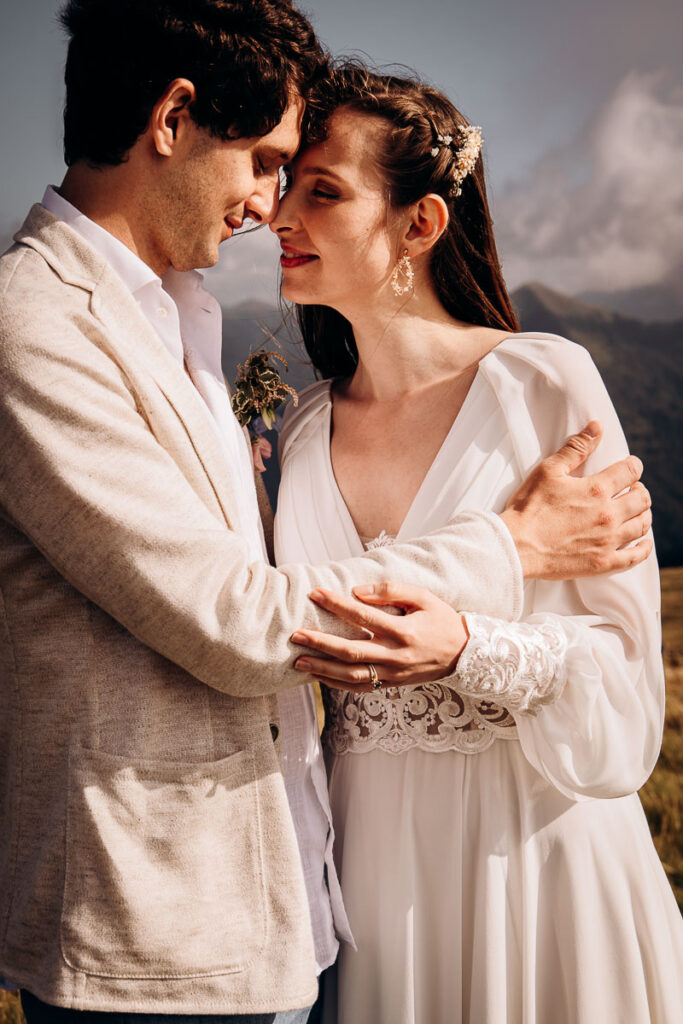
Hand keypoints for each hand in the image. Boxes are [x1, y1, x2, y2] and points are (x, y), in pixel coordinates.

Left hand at [291, 584, 467, 690]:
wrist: (463, 653)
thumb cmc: (441, 620)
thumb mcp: (423, 597)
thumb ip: (391, 590)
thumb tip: (358, 591)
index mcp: (404, 631)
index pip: (363, 617)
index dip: (337, 605)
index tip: (316, 594)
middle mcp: (396, 656)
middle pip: (351, 652)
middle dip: (320, 643)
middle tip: (296, 635)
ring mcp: (393, 674)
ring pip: (352, 675)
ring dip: (323, 669)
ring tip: (299, 661)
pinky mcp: (391, 685)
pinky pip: (360, 687)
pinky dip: (337, 683)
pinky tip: (319, 676)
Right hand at [500, 421, 652, 579]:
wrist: (515, 546)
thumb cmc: (528, 507)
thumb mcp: (548, 471)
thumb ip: (575, 449)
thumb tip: (597, 427)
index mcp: (596, 489)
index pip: (630, 470)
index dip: (632, 466)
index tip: (628, 467)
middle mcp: (608, 514)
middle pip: (642, 498)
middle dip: (640, 490)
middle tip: (631, 489)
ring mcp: (608, 540)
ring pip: (642, 524)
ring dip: (643, 514)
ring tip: (635, 512)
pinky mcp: (603, 562)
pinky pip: (635, 557)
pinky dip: (643, 548)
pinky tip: (643, 542)